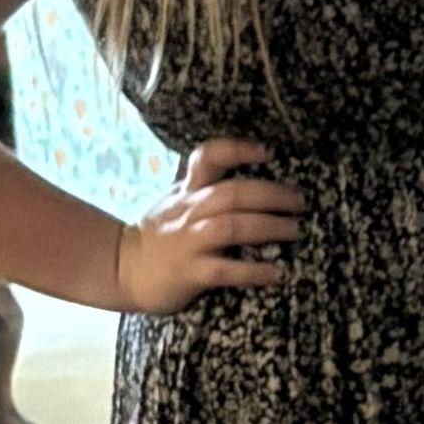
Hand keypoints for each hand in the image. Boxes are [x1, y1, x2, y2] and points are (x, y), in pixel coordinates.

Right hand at [114, 136, 305, 314]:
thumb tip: (258, 180)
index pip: (208, 157)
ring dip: (269, 227)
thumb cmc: (161, 233)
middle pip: (232, 193)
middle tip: (301, 202)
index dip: (239, 150)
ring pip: (232, 227)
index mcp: (187, 190)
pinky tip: (278, 272)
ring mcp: (188, 242)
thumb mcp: (177, 199)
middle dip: (272, 195)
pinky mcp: (189, 273)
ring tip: (296, 230)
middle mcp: (188, 211)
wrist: (122, 268)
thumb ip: (207, 187)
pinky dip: (254, 271)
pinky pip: (226, 270)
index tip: (268, 152)